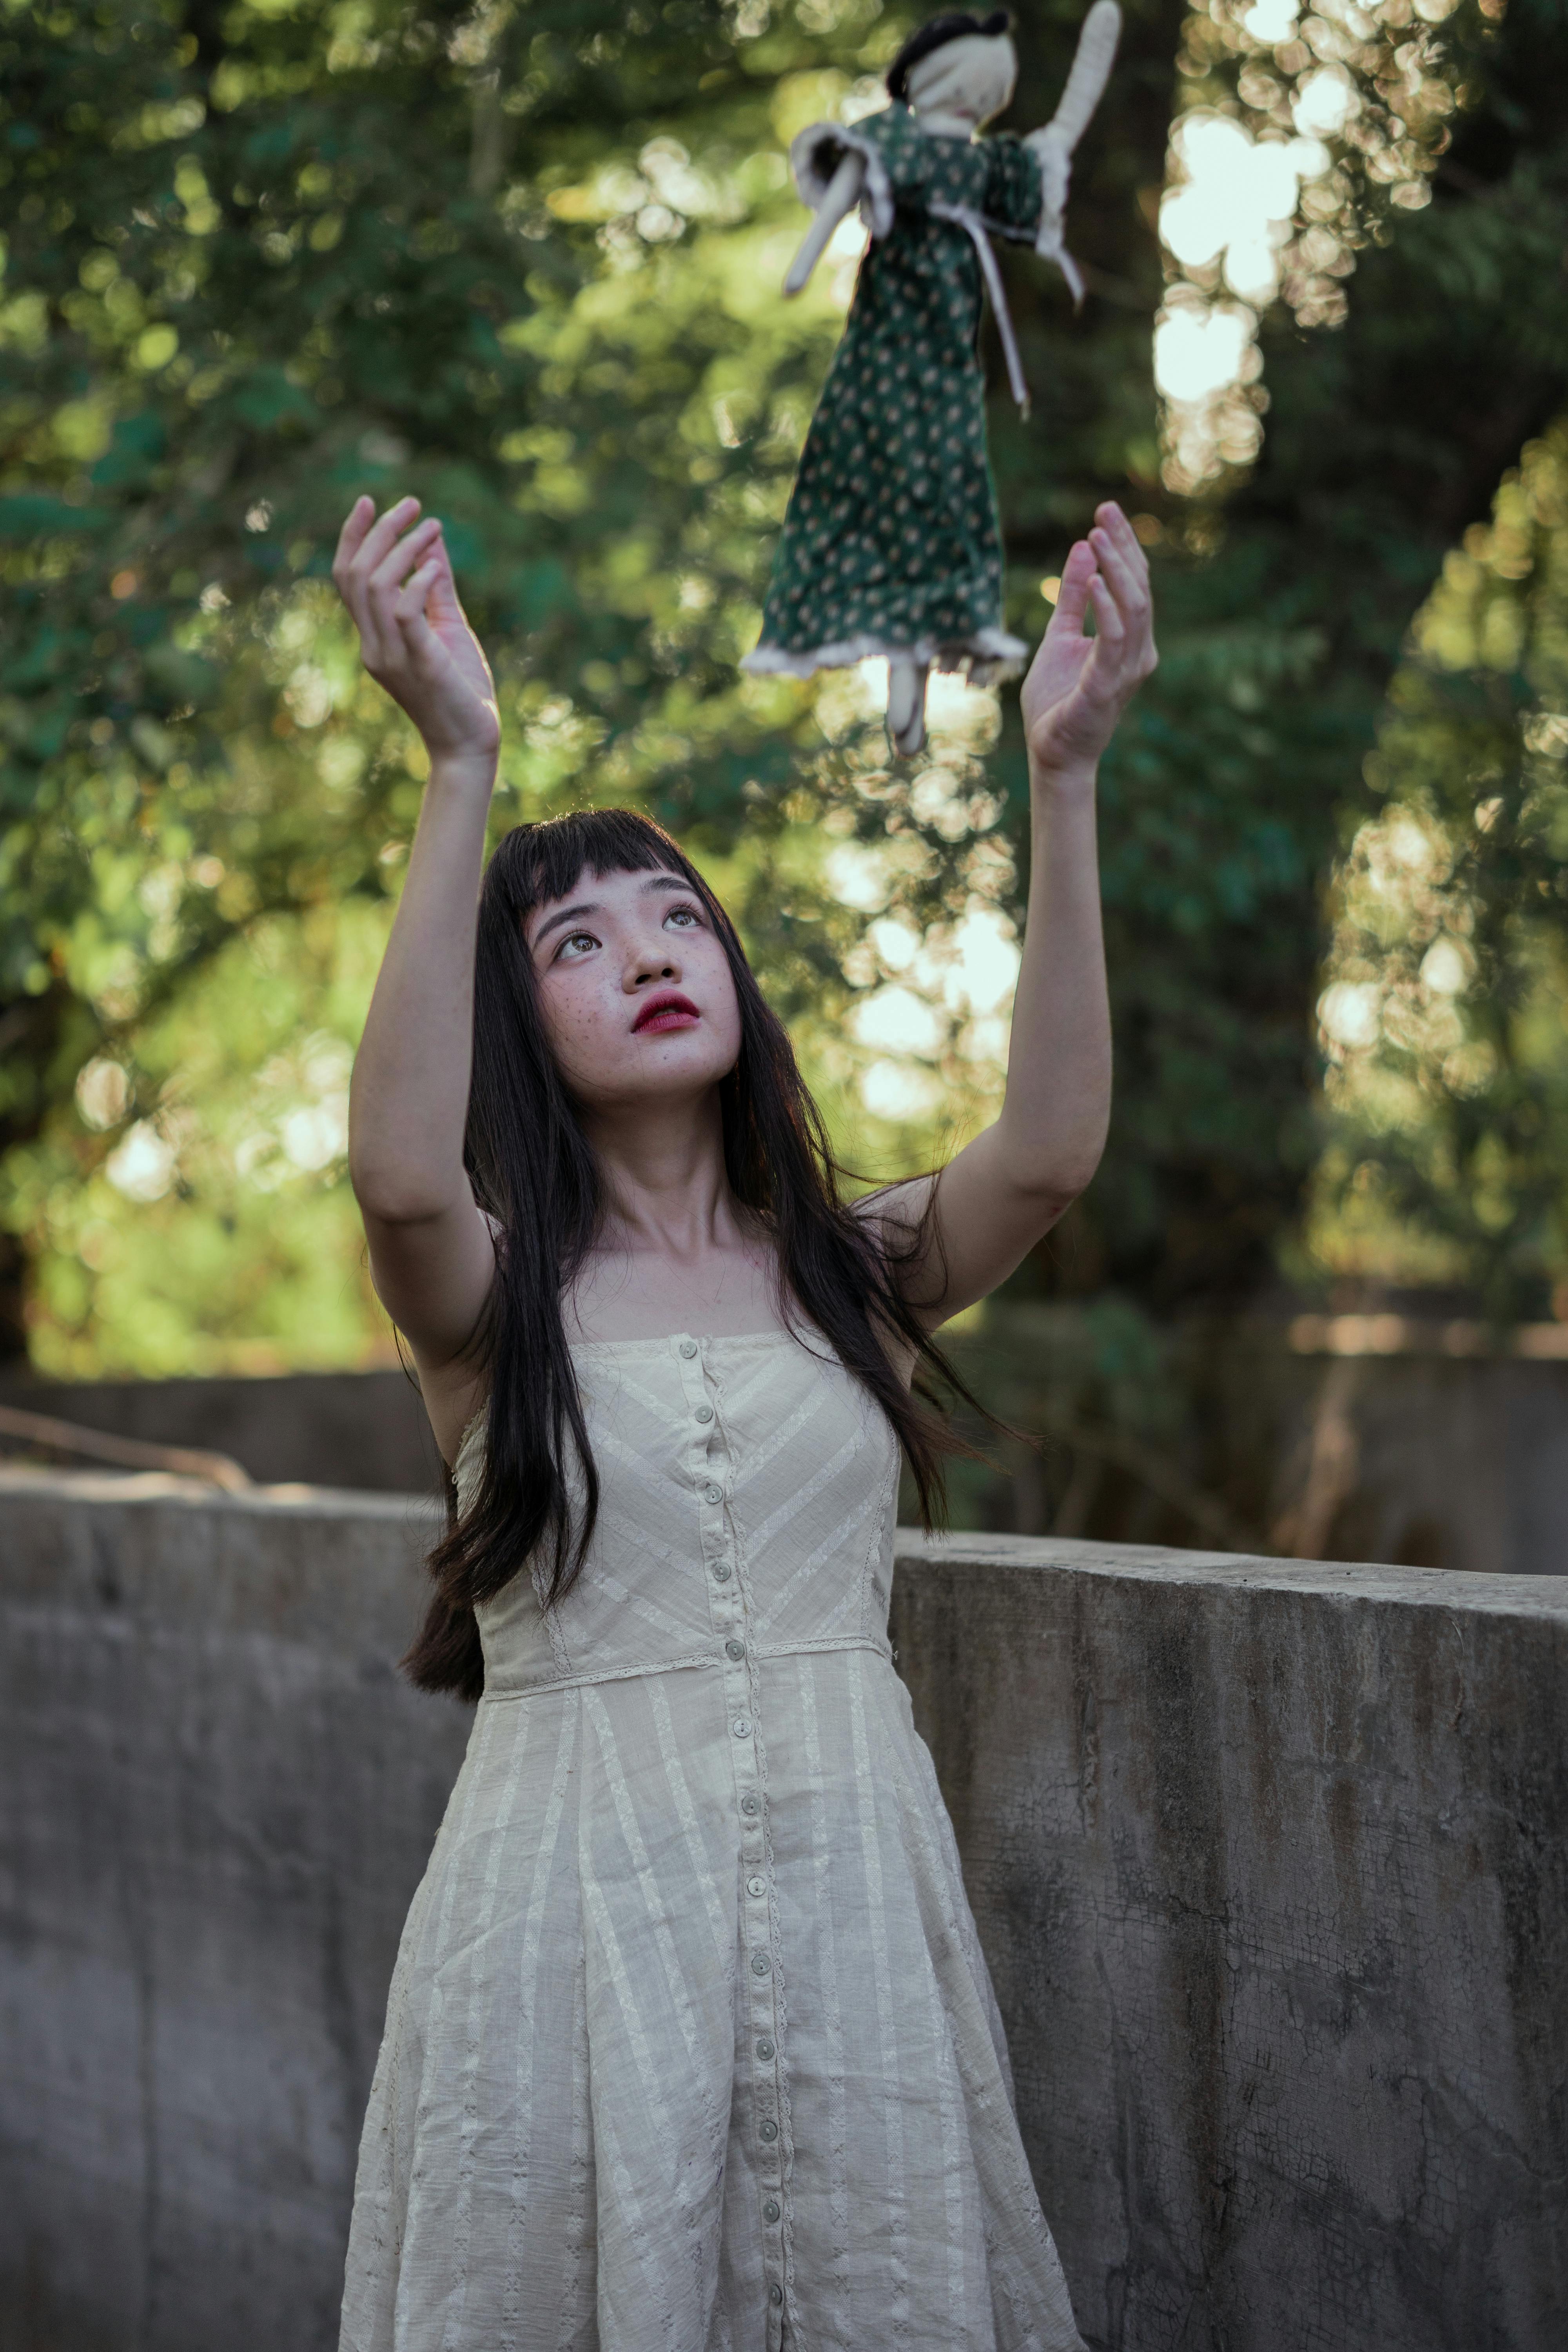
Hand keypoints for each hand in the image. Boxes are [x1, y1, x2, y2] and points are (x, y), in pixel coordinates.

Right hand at [332, 497, 499, 769]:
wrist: (471, 743)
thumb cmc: (461, 689)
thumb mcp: (447, 627)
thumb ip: (436, 586)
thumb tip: (433, 540)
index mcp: (373, 636)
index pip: (347, 578)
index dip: (351, 537)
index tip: (368, 501)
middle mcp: (373, 645)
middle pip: (356, 574)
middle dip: (379, 531)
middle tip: (411, 504)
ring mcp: (392, 656)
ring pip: (376, 587)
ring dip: (403, 549)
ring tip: (431, 527)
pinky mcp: (419, 663)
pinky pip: (405, 613)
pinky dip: (418, 582)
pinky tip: (436, 566)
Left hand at [1019, 501, 1156, 781]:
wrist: (1051, 751)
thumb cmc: (1058, 699)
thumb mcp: (1060, 636)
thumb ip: (1071, 598)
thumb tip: (1082, 548)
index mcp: (1129, 639)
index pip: (1134, 583)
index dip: (1123, 545)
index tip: (1105, 511)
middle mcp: (1138, 651)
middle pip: (1140, 588)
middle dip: (1123, 547)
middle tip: (1103, 512)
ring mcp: (1127, 669)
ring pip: (1134, 607)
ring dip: (1115, 569)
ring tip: (1096, 536)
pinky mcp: (1109, 684)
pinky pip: (1115, 639)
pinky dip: (1105, 607)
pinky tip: (1091, 580)